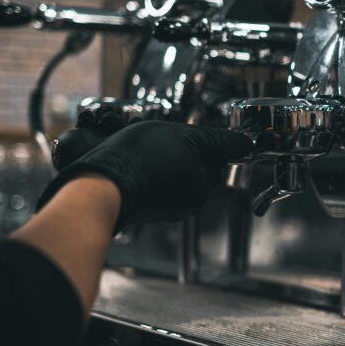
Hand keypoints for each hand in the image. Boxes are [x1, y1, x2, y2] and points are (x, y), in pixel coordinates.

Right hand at [38, 121, 252, 230]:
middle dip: (186, 154)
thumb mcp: (183, 136)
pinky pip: (157, 185)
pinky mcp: (146, 210)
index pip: (217, 161)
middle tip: (165, 139)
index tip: (189, 135)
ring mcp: (166, 209)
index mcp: (202, 186)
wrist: (97, 186)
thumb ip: (217, 141)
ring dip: (167, 161)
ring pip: (176, 177)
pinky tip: (137, 163)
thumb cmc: (139, 159)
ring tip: (147, 149)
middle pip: (198, 170)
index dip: (205, 144)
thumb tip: (246, 143)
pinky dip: (151, 173)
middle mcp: (188, 203)